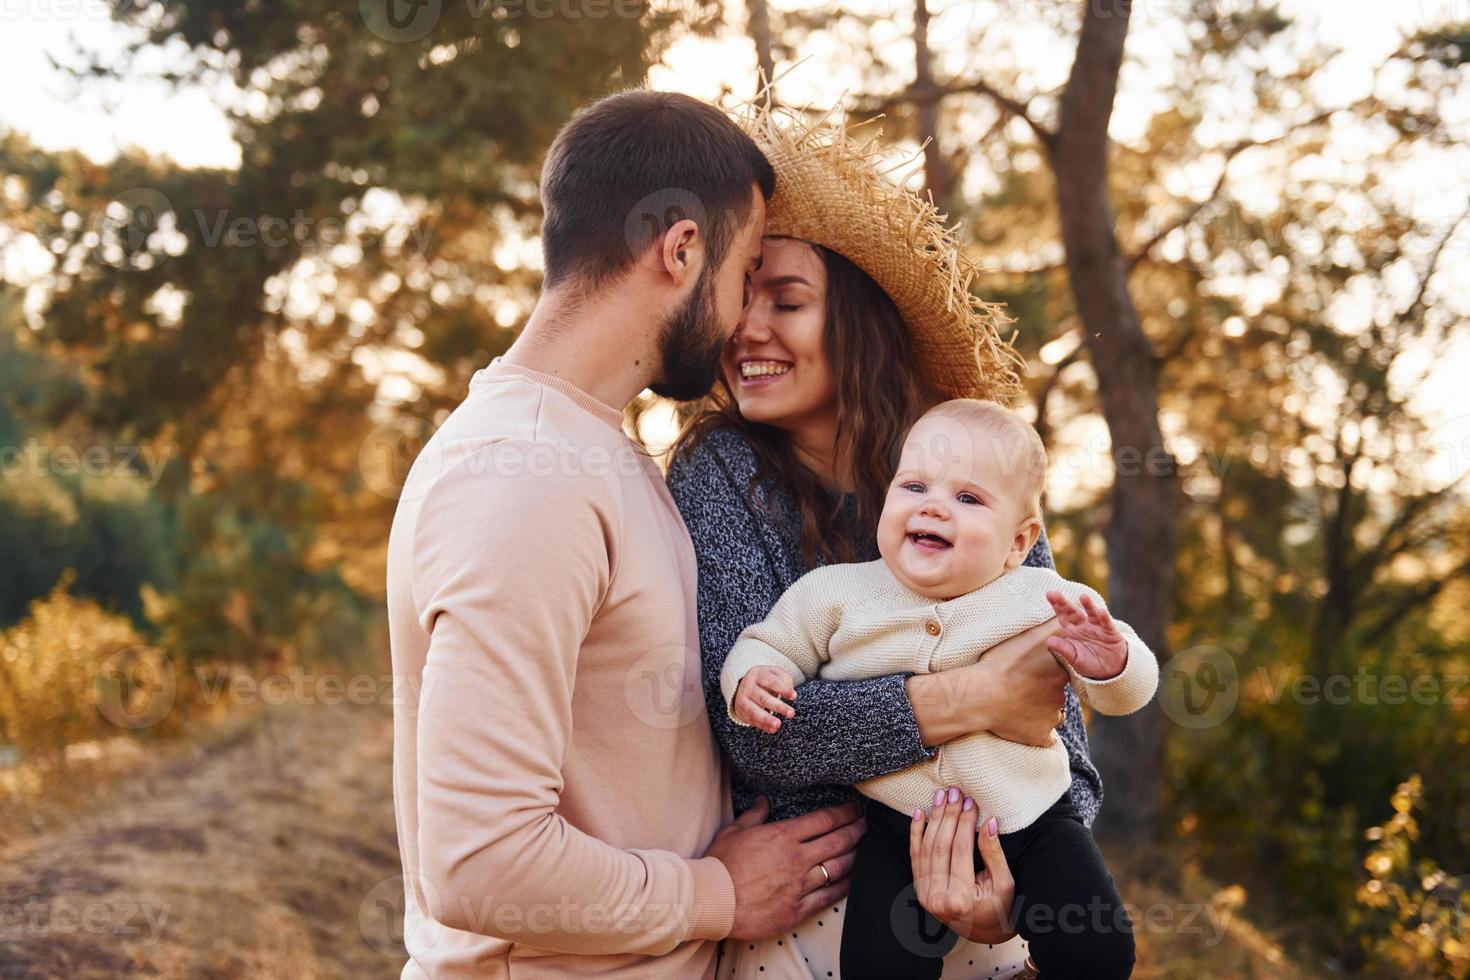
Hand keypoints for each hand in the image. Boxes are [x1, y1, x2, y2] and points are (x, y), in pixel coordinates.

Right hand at [704, 797, 865, 940]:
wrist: (713, 900)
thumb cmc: (720, 864)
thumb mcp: (734, 831)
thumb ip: (754, 815)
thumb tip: (763, 801)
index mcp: (783, 836)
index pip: (824, 820)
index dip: (845, 813)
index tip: (855, 809)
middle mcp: (797, 859)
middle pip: (839, 841)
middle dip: (856, 830)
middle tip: (865, 824)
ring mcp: (800, 885)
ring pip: (839, 867)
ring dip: (855, 855)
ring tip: (863, 848)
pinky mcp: (798, 909)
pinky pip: (829, 896)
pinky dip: (844, 885)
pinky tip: (852, 879)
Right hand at [732, 666, 796, 732]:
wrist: (746, 684)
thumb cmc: (766, 679)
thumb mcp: (775, 673)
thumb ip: (784, 680)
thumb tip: (789, 691)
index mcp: (758, 675)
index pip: (771, 682)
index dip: (783, 689)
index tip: (794, 696)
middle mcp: (748, 687)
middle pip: (763, 698)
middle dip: (778, 706)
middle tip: (791, 713)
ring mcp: (743, 700)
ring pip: (753, 711)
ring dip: (766, 719)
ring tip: (778, 724)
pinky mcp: (742, 712)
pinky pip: (752, 720)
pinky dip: (762, 726)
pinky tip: (773, 729)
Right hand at [909, 618, 1067, 747]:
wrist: (980, 695)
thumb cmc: (997, 664)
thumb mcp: (1022, 637)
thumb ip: (1045, 628)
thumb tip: (1060, 617)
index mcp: (1057, 671)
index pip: (1060, 671)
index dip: (1044, 672)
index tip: (1029, 672)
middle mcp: (1059, 694)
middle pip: (1056, 693)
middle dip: (1043, 691)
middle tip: (1020, 687)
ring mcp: (1051, 716)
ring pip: (1050, 713)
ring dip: (1037, 710)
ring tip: (1014, 704)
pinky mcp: (1041, 735)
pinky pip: (1043, 736)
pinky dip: (1033, 731)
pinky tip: (1017, 724)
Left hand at [910, 786, 1015, 944]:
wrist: (983, 931)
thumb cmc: (1000, 908)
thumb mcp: (1004, 884)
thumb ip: (994, 854)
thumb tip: (989, 822)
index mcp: (960, 899)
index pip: (960, 849)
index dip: (965, 822)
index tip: (971, 802)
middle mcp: (937, 898)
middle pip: (940, 846)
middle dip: (948, 815)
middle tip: (955, 792)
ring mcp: (924, 895)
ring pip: (925, 848)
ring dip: (933, 819)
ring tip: (940, 796)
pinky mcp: (919, 890)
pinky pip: (915, 857)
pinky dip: (915, 833)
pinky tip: (919, 813)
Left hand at [1044, 592, 1127, 679]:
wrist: (1110, 669)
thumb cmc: (1089, 661)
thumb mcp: (1074, 658)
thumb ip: (1063, 649)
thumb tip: (1048, 641)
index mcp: (1073, 630)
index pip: (1063, 616)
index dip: (1056, 606)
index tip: (1049, 595)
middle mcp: (1084, 625)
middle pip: (1073, 612)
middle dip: (1064, 603)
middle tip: (1054, 593)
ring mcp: (1098, 627)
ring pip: (1092, 614)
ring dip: (1088, 605)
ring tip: (1083, 597)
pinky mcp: (1111, 633)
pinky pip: (1107, 624)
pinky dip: (1105, 618)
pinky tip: (1101, 612)